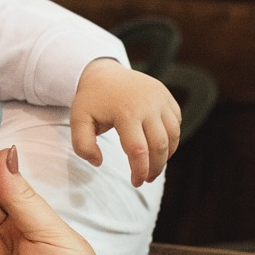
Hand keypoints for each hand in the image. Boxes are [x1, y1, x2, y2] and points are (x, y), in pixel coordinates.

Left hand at [70, 58, 179, 184]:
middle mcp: (148, 104)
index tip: (136, 182)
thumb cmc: (91, 100)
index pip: (138, 151)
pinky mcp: (167, 97)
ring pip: (173, 136)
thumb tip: (98, 162)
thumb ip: (82, 145)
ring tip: (154, 166)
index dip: (139, 171)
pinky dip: (172, 139)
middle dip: (155, 168)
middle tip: (147, 179)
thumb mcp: (78, 120)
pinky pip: (176, 123)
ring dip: (166, 156)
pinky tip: (160, 147)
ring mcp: (160, 99)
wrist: (104, 72)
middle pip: (160, 146)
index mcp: (126, 112)